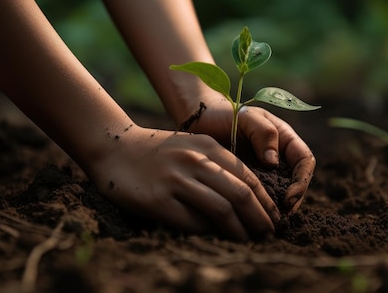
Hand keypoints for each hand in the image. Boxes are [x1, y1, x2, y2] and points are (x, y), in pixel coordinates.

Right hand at [86, 125, 278, 240]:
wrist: (113, 148)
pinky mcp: (158, 200)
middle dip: (260, 218)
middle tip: (269, 234)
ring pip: (222, 209)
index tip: (274, 217)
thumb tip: (247, 198)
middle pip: (241, 194)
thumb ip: (217, 165)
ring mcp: (176, 180)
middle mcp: (195, 161)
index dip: (266, 201)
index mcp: (207, 147)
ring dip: (241, 230)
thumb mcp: (191, 146)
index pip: (248, 177)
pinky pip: (192, 222)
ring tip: (251, 241)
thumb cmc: (157, 152)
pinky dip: (210, 233)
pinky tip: (218, 239)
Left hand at [184, 95, 315, 212]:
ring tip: (266, 220)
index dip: (301, 181)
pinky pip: (261, 197)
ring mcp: (266, 171)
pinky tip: (251, 217)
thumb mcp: (245, 117)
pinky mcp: (250, 182)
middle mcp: (279, 156)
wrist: (201, 120)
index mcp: (285, 139)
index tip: (288, 197)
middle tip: (278, 216)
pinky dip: (260, 207)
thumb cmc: (224, 114)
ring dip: (277, 208)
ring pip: (280, 193)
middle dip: (292, 201)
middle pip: (296, 182)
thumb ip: (263, 132)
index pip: (305, 161)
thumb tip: (274, 163)